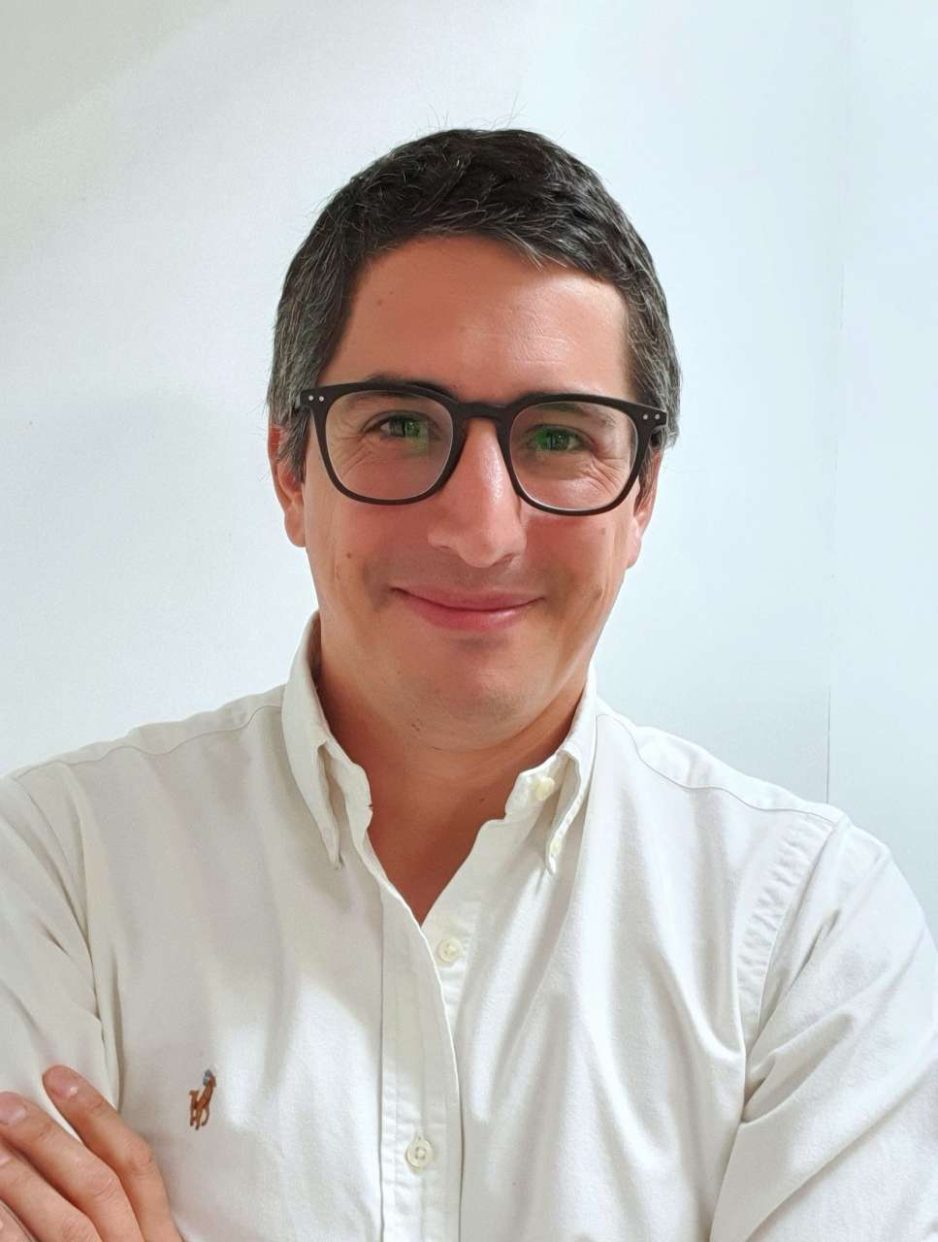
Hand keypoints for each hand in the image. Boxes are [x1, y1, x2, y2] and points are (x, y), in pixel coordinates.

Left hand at [0, 1065, 180, 1240]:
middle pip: (98, 1185)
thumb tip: (78, 1149)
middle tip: (10, 1106)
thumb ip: (126, 1211)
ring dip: (21, 1181)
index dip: (98, 1116)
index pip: (136, 1163)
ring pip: (65, 1222)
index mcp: (160, 1236)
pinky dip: (8, 1227)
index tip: (60, 1079)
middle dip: (50, 1141)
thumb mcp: (143, 1241)